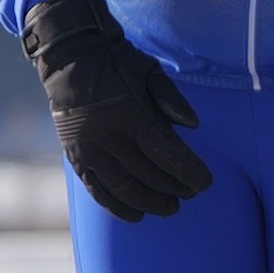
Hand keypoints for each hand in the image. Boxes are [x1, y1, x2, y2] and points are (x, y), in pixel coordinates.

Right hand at [21, 0, 213, 220]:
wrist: (68, 57)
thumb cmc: (116, 62)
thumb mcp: (148, 69)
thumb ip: (171, 97)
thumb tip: (193, 125)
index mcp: (129, 113)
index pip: (165, 152)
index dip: (187, 171)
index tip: (205, 183)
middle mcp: (107, 135)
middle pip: (147, 173)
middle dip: (173, 187)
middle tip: (192, 194)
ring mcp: (88, 148)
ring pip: (123, 187)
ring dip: (149, 202)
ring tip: (170, 208)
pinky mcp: (74, 156)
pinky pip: (97, 189)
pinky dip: (117, 206)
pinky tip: (136, 215)